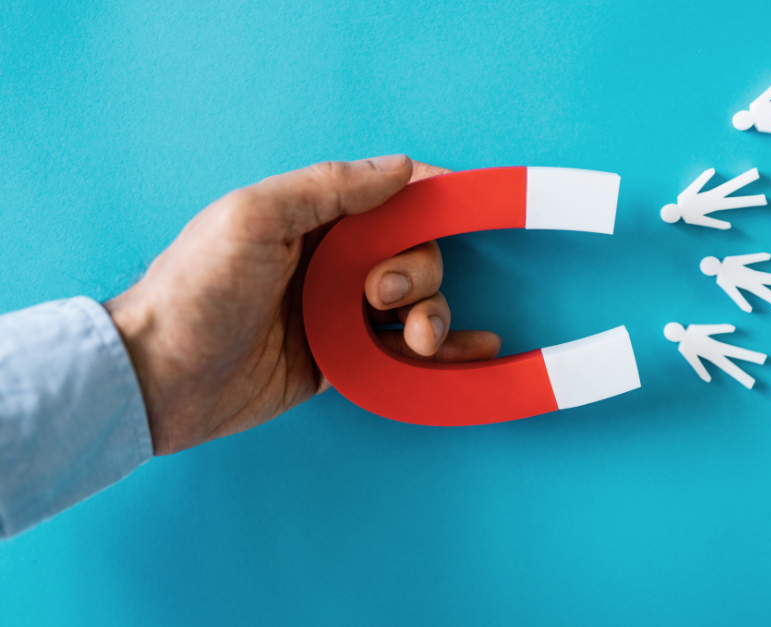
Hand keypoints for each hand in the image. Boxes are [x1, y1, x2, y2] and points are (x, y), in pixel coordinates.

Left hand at [104, 155, 501, 454]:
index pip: (388, 196)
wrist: (157, 380)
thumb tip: (401, 167)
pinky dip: (443, 351)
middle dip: (416, 272)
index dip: (432, 198)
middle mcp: (330, 262)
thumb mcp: (253, 219)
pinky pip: (402, 350)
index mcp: (311, 218)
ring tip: (413, 338)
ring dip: (432, 315)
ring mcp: (337, 313)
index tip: (471, 203)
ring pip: (416, 303)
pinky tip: (477, 351)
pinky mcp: (341, 360)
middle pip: (412, 254)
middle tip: (377, 295)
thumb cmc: (194, 291)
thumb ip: (327, 188)